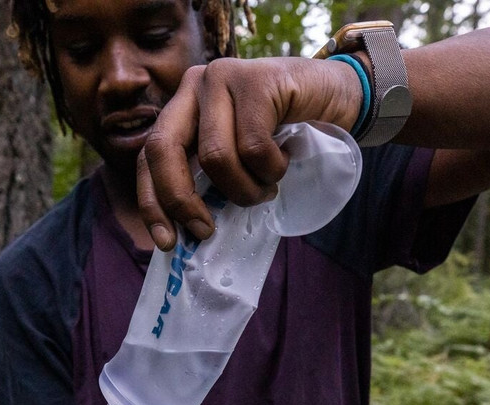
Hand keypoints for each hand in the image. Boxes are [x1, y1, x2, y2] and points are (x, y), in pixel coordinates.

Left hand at [136, 56, 361, 250]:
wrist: (339, 98)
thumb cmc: (285, 136)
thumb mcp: (237, 158)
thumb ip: (207, 178)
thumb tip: (184, 232)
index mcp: (183, 107)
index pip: (149, 155)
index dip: (152, 200)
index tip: (167, 241)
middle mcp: (194, 85)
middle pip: (164, 150)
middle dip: (182, 199)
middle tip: (207, 229)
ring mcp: (223, 77)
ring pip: (216, 157)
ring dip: (245, 189)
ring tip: (266, 186)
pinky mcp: (256, 80)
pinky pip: (253, 148)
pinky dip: (271, 168)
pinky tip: (284, 158)